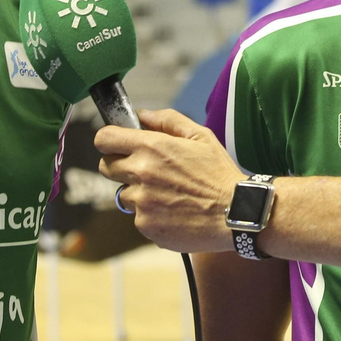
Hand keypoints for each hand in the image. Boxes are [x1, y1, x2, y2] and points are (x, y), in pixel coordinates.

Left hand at [94, 108, 238, 253]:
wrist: (236, 213)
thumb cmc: (219, 174)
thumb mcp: (200, 136)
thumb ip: (167, 120)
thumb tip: (142, 115)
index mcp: (151, 147)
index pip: (104, 139)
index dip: (110, 140)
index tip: (118, 145)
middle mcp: (141, 174)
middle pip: (106, 167)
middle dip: (120, 166)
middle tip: (145, 170)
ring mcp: (142, 203)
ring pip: (123, 195)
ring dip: (138, 193)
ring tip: (168, 194)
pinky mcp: (146, 226)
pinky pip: (138, 217)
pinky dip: (151, 215)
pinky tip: (174, 211)